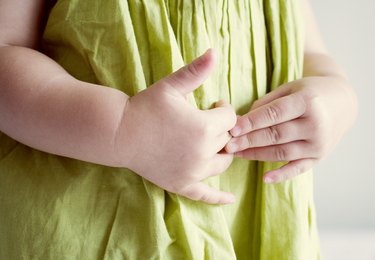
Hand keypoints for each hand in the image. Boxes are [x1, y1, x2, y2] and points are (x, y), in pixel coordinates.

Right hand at [116, 49, 236, 203]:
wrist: (120, 132)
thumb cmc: (146, 107)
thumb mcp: (171, 86)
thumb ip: (196, 71)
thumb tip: (215, 51)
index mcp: (204, 128)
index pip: (230, 119)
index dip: (223, 110)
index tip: (213, 105)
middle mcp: (203, 153)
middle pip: (227, 140)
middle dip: (221, 128)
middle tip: (208, 120)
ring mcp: (193, 172)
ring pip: (222, 162)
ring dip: (222, 151)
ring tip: (210, 141)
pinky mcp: (182, 184)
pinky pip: (204, 195)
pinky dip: (218, 198)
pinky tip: (230, 199)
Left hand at [225, 76, 356, 182]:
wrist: (341, 103)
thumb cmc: (309, 93)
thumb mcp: (289, 89)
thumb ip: (266, 103)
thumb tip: (241, 121)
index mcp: (307, 102)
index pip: (273, 114)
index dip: (251, 123)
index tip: (232, 129)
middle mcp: (315, 125)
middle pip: (275, 135)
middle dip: (249, 141)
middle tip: (228, 145)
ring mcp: (318, 144)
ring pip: (282, 152)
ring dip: (257, 155)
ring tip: (237, 154)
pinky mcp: (319, 157)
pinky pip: (298, 169)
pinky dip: (281, 175)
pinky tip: (265, 178)